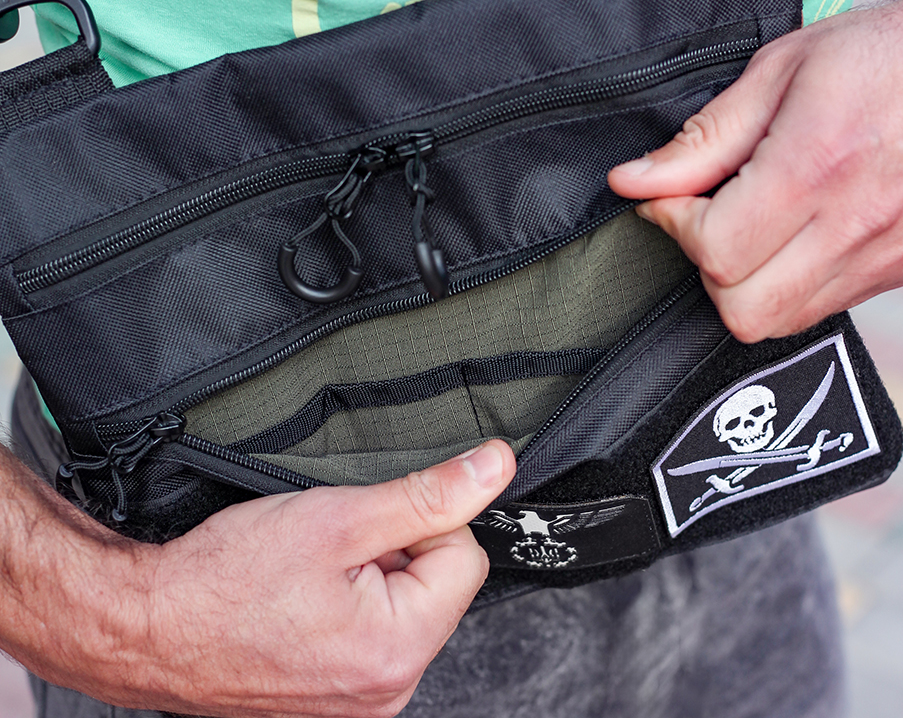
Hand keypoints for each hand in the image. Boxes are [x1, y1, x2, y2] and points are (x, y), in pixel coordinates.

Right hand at [0, 440, 514, 717]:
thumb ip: (429, 495)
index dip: (422, 522)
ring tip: (311, 574)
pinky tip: (305, 596)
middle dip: (395, 549)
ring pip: (406, 603)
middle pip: (438, 583)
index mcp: (399, 652)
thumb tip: (495, 467)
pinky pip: (375, 630)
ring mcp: (362, 701)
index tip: (367, 524)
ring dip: (370, 573)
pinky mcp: (339, 697)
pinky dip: (350, 600)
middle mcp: (389, 692)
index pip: (465, 556)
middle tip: (333, 549)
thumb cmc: (226, 579)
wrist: (148, 626)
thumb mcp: (340, 518)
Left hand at [608, 0, 902, 341]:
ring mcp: (885, 258)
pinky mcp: (902, 270)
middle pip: (740, 309)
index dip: (674, 223)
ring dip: (742, 281)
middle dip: (704, 264)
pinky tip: (789, 234)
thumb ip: (702, 138)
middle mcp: (855, 228)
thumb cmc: (889, 51)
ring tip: (749, 220)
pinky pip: (821, 309)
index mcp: (816, 168)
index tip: (672, 194)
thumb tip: (631, 181)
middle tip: (707, 213)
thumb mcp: (781, 70)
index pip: (714, 251)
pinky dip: (785, 284)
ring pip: (779, 322)